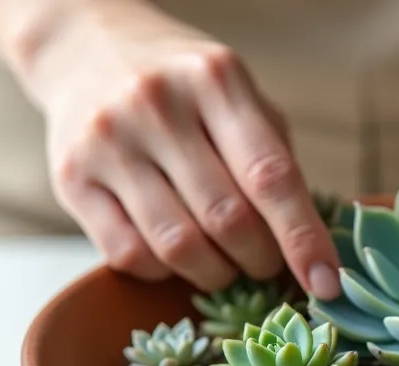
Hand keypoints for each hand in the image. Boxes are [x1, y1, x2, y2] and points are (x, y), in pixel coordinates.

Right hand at [21, 1, 340, 296]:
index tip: (327, 284)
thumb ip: (272, 157)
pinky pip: (129, 255)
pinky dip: (164, 272)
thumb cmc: (181, 86)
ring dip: (215, 274)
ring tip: (224, 265)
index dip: (303, 238)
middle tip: (265, 264)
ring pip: (178, 246)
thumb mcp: (236, 96)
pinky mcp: (71, 178)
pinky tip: (175, 255)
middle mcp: (157, 105)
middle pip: (227, 219)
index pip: (271, 176)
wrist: (85, 48)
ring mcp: (109, 141)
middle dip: (260, 260)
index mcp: (215, 80)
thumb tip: (313, 242)